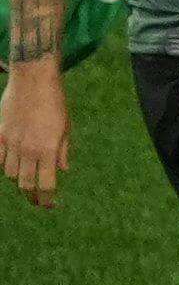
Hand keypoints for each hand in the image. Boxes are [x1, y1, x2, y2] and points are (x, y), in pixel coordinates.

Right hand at [2, 59, 65, 207]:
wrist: (33, 79)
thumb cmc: (55, 102)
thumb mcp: (66, 128)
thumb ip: (62, 151)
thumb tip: (62, 170)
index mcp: (48, 149)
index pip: (46, 184)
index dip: (47, 199)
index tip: (49, 205)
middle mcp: (28, 149)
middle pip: (25, 184)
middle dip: (32, 196)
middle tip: (37, 200)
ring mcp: (11, 141)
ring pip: (10, 173)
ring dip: (18, 179)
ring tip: (26, 179)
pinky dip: (3, 165)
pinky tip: (11, 165)